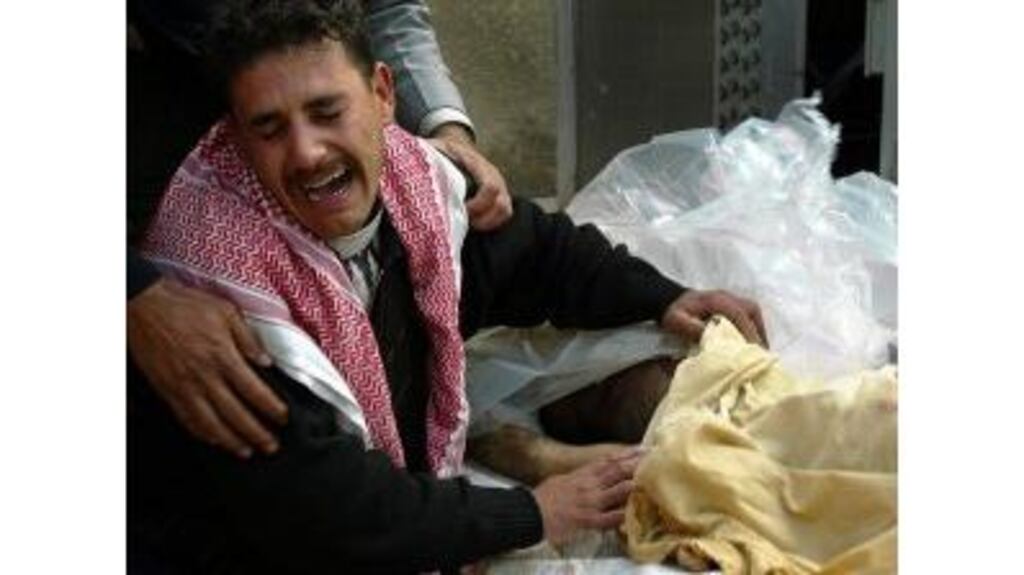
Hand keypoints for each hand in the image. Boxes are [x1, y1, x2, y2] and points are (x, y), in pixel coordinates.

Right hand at [128, 278, 287, 457]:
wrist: (143, 306)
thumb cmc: (186, 305)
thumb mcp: (226, 312)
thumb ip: (248, 339)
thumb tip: (266, 363)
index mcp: (223, 356)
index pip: (254, 391)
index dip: (271, 408)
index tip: (284, 419)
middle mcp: (204, 377)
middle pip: (235, 414)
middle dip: (257, 434)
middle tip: (272, 447)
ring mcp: (183, 387)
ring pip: (211, 424)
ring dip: (231, 442)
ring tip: (248, 452)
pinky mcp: (166, 391)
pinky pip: (187, 419)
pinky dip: (203, 434)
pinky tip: (215, 440)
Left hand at [428, 123, 512, 229]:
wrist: (458, 145)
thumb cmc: (444, 150)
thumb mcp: (433, 147)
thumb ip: (423, 156)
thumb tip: (403, 162)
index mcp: (477, 164)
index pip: (489, 187)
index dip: (477, 205)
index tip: (461, 211)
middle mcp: (493, 175)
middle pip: (501, 203)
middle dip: (483, 219)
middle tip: (462, 223)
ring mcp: (499, 186)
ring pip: (505, 210)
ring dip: (488, 223)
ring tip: (468, 225)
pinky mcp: (499, 197)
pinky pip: (504, 214)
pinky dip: (492, 223)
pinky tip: (475, 225)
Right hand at [531, 448, 641, 544]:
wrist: (531, 512)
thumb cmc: (543, 498)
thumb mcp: (560, 480)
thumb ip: (577, 477)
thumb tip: (586, 474)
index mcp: (581, 475)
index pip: (607, 461)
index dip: (625, 454)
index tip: (639, 448)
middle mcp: (588, 485)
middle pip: (615, 471)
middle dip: (634, 464)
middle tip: (651, 457)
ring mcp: (590, 502)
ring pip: (616, 491)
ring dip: (632, 485)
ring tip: (647, 479)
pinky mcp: (588, 520)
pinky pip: (608, 518)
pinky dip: (621, 515)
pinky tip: (632, 512)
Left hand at [661, 289, 768, 347]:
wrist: (671, 301)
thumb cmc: (674, 313)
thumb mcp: (677, 322)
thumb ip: (692, 329)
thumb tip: (712, 340)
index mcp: (716, 300)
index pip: (738, 315)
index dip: (748, 333)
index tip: (754, 351)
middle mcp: (728, 297)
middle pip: (751, 313)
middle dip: (758, 334)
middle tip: (760, 355)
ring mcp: (732, 299)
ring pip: (753, 313)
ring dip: (758, 331)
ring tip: (759, 352)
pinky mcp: (732, 304)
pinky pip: (749, 315)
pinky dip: (754, 329)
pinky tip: (752, 345)